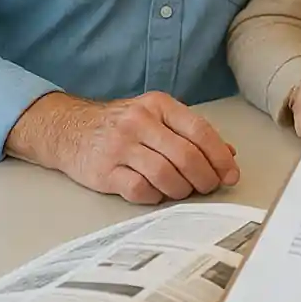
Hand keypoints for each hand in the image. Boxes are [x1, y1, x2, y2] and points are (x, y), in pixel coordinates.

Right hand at [6, 91, 239, 204]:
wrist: (70, 130)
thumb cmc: (123, 125)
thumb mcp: (157, 117)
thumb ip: (191, 132)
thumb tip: (229, 153)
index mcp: (159, 105)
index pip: (199, 130)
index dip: (220, 155)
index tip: (231, 174)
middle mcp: (140, 122)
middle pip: (185, 155)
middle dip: (205, 177)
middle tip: (210, 187)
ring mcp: (120, 146)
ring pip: (165, 174)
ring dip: (182, 189)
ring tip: (184, 191)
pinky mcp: (103, 171)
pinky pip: (139, 190)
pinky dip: (155, 196)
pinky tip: (158, 194)